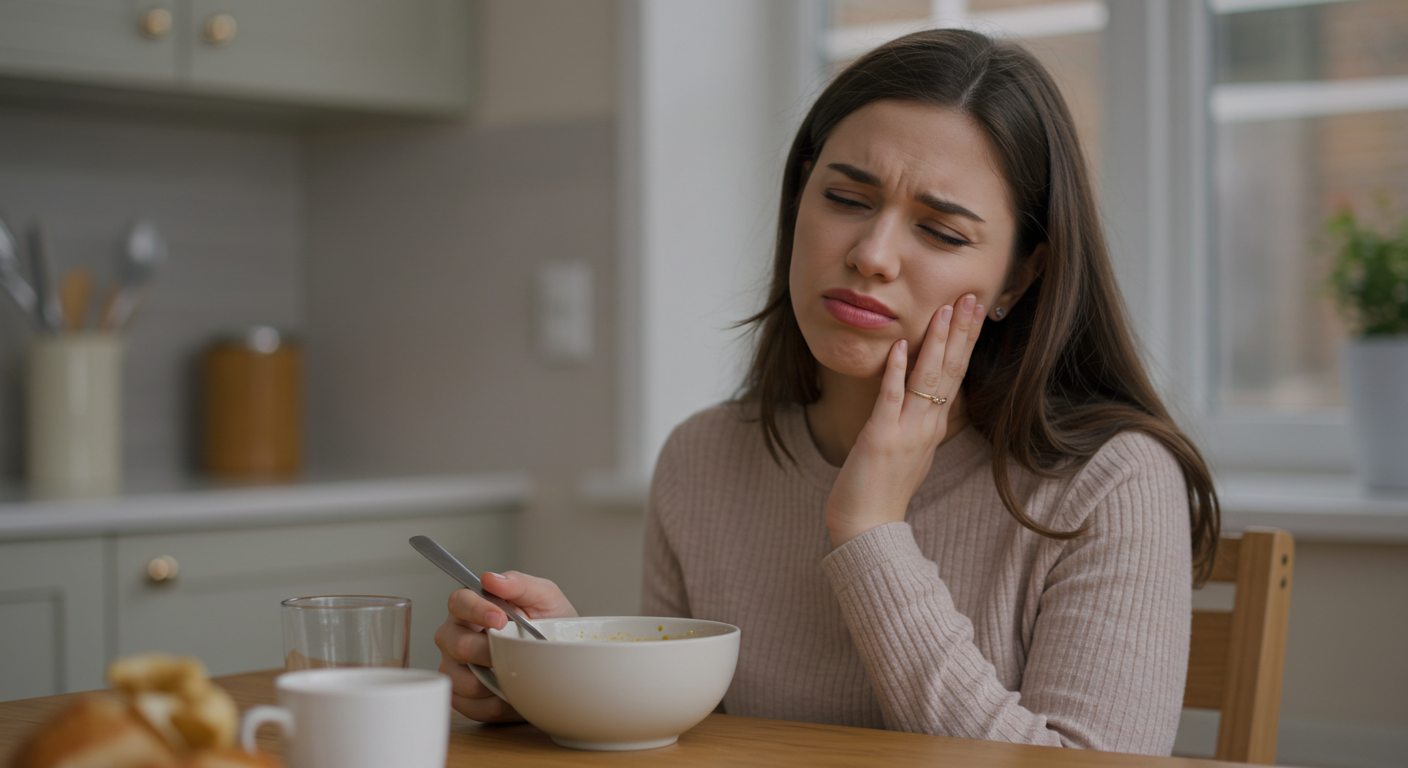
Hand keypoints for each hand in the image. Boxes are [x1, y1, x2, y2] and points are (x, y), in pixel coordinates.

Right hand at [434, 571, 576, 721]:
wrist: (562, 664)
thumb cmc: (549, 626)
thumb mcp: (544, 598)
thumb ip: (519, 584)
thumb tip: (491, 578)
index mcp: (472, 607)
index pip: (458, 602)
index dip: (476, 610)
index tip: (500, 619)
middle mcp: (456, 635)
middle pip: (455, 643)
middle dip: (489, 650)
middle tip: (513, 651)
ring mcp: (455, 667)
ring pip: (460, 678)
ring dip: (494, 679)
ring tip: (515, 672)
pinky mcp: (461, 697)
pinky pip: (469, 705)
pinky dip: (494, 703)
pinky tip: (509, 693)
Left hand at [824, 294, 984, 547]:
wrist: (868, 528)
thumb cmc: (883, 490)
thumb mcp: (912, 451)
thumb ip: (921, 422)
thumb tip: (929, 399)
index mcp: (933, 426)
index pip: (956, 375)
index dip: (966, 342)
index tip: (975, 311)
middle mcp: (926, 426)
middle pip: (950, 371)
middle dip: (961, 333)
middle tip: (972, 297)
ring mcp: (906, 431)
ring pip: (927, 380)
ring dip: (936, 343)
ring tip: (945, 311)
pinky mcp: (881, 438)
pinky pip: (890, 399)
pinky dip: (895, 373)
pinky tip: (899, 347)